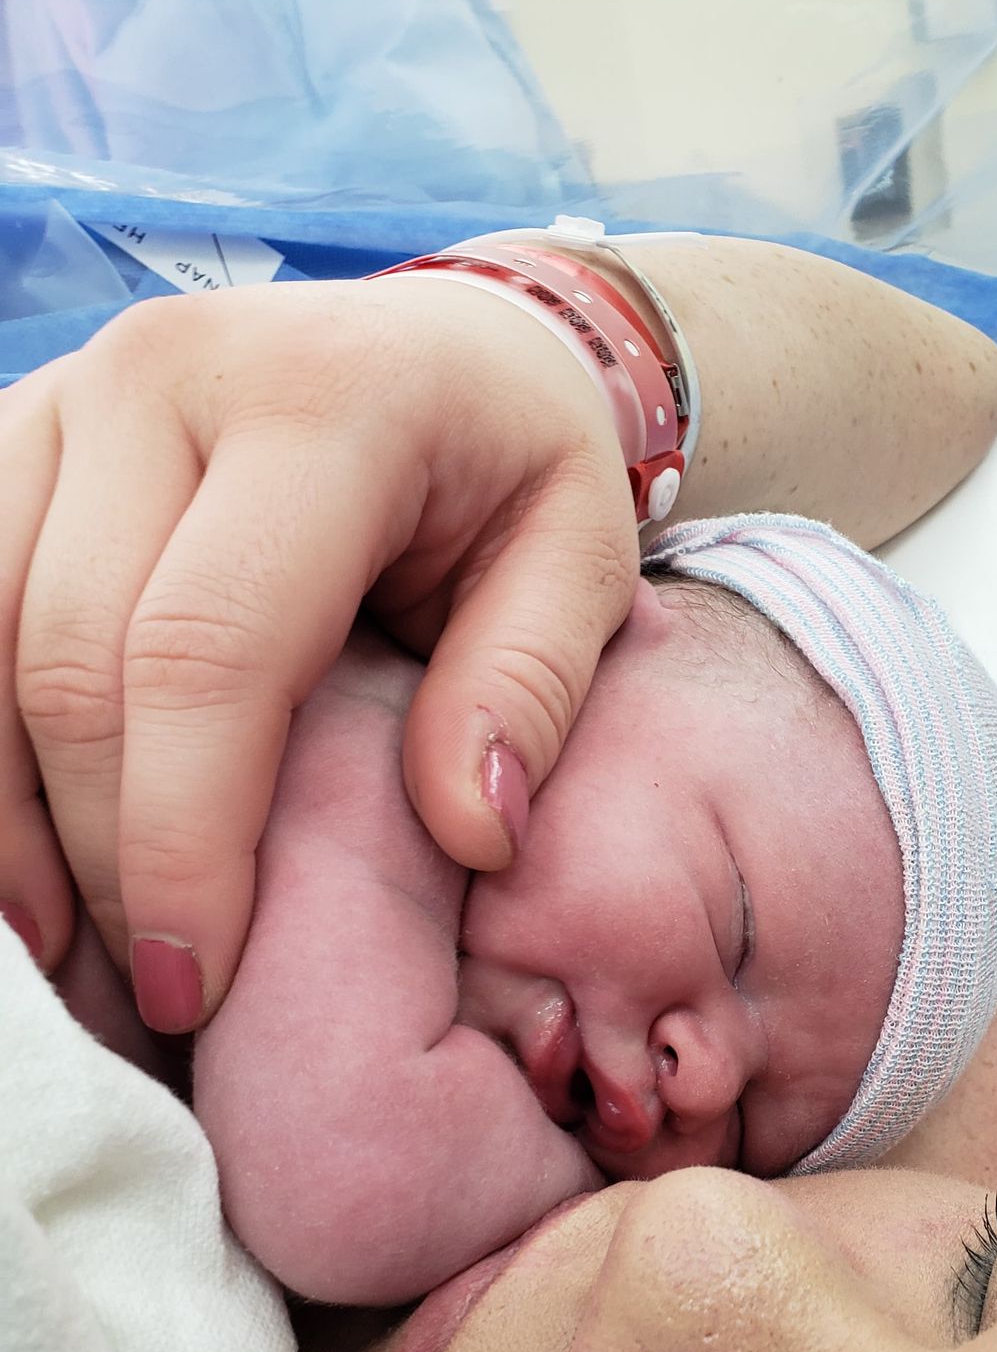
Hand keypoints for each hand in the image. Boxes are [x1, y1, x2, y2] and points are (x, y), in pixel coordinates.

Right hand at [0, 273, 638, 1027]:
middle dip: (97, 859)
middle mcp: (161, 376)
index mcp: (321, 403)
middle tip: (151, 1003)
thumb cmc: (518, 472)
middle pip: (69, 660)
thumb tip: (470, 835)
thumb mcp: (583, 562)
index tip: (198, 987)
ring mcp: (64, 396)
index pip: (207, 652)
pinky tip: (25, 858)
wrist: (448, 348)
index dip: (184, 840)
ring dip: (5, 819)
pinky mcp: (13, 434)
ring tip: (70, 958)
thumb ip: (530, 689)